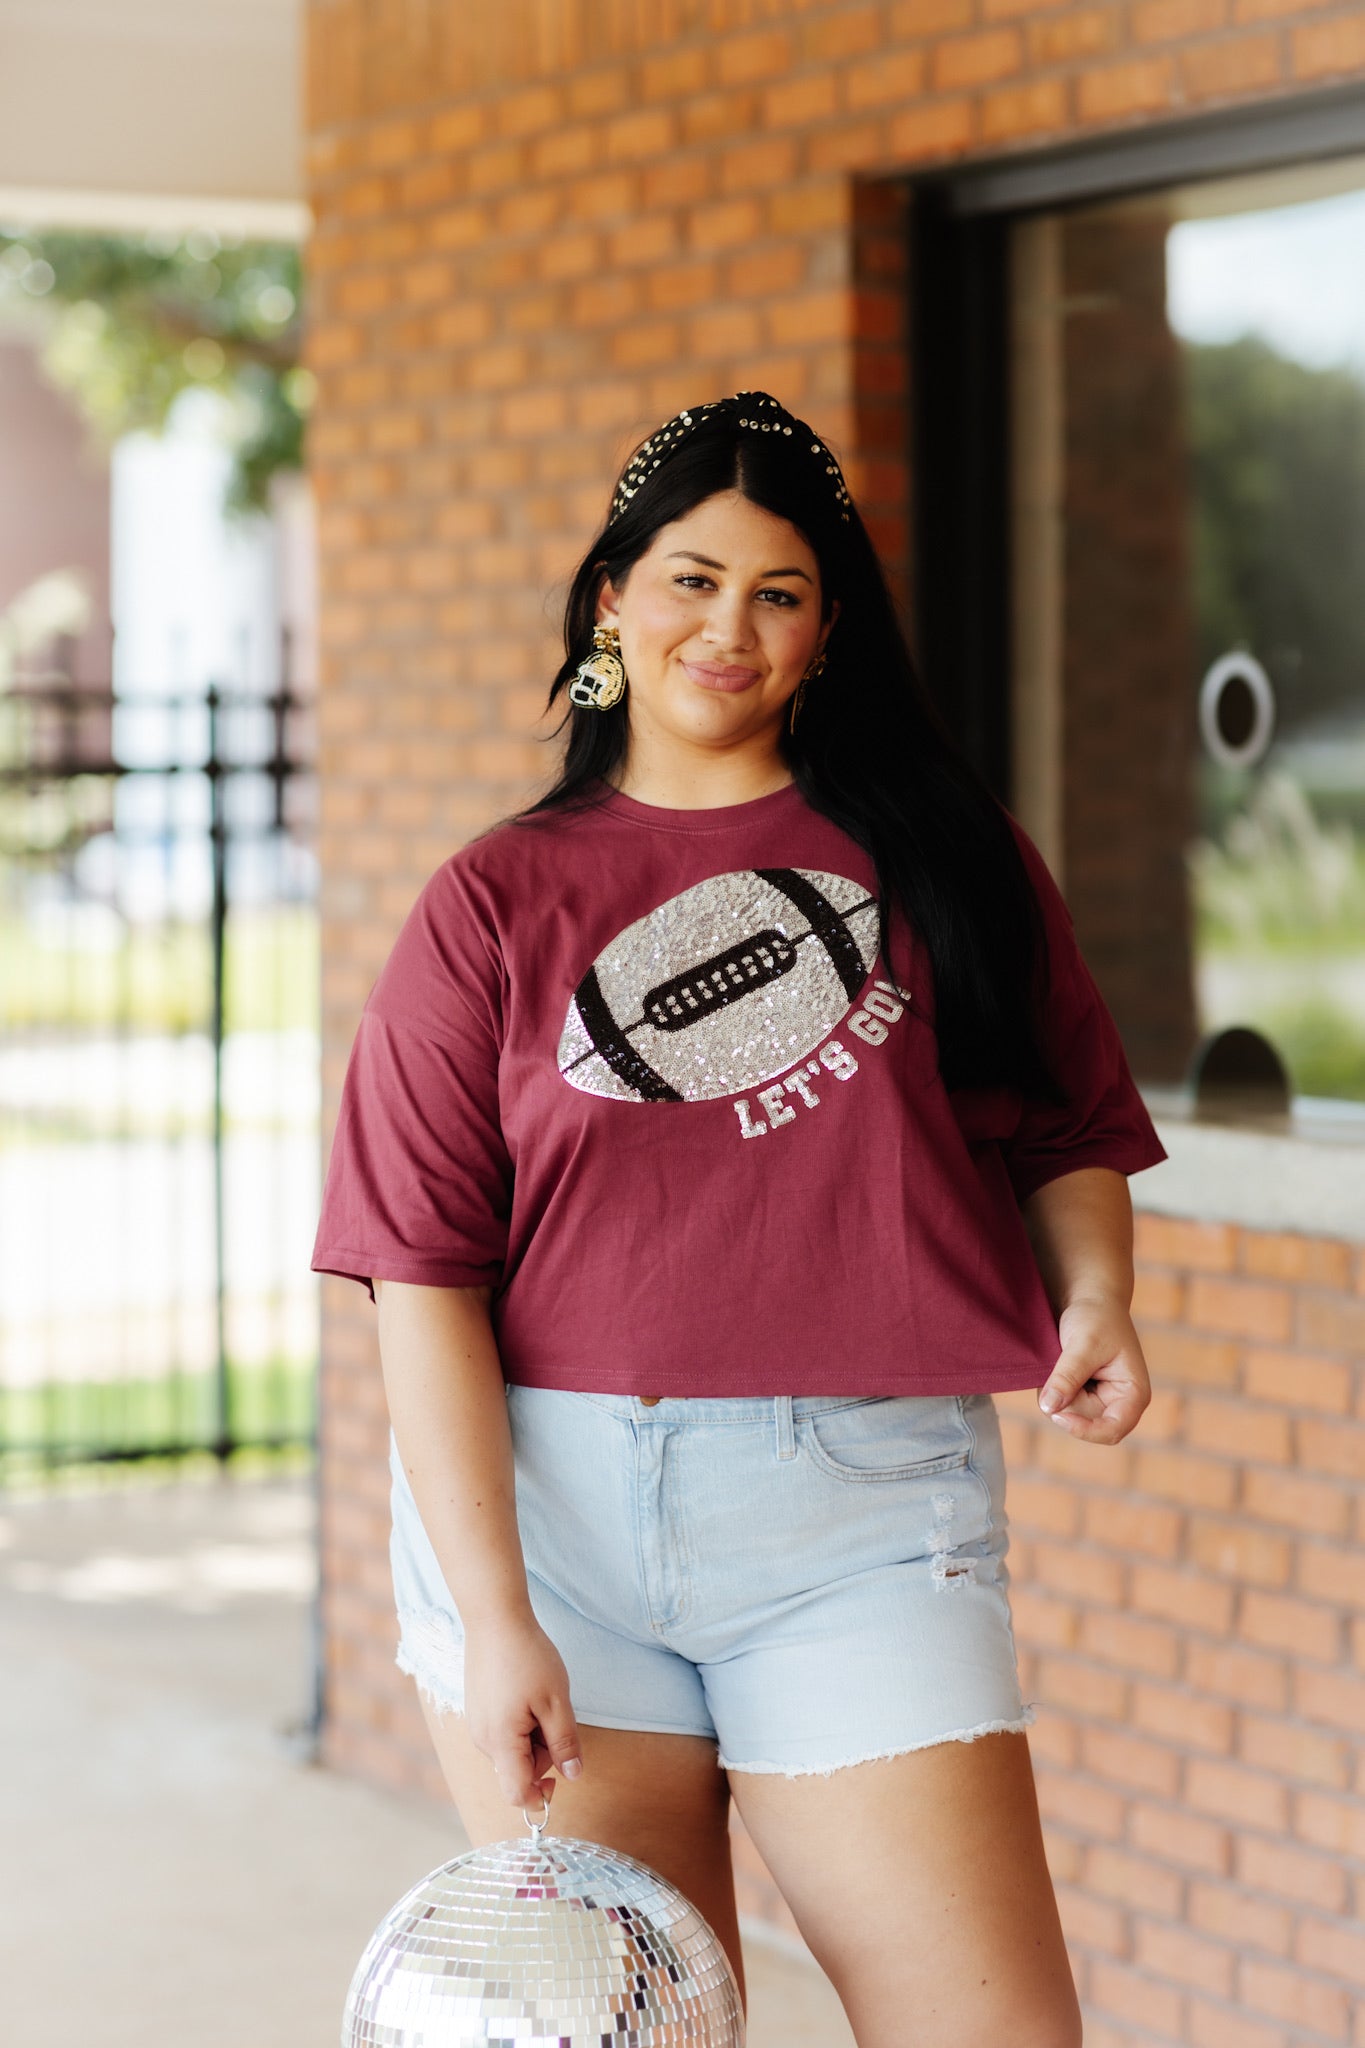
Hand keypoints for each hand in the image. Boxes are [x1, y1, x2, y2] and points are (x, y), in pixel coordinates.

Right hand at [462, 1612, 584, 1806]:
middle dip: (543, 1756)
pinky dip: (521, 1724)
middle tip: (556, 1716)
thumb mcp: (556, 1701)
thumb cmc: (527, 1657)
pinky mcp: (478, 1710)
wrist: (494, 1619)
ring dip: (533, 1738)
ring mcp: (477, 1724)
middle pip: (518, 1771)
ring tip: (541, 1699)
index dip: (541, 1797)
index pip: (517, 1794)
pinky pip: (503, 1733)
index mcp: (501, 1742)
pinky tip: (527, 1694)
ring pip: (512, 1751)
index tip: (561, 1777)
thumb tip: (573, 1775)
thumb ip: (564, 1743)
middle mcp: (482, 1740)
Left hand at [1038, 1296, 1150, 1445]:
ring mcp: (1101, 1400)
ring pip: (1069, 1414)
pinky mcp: (1084, 1395)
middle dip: (1066, 1401)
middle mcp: (1120, 1403)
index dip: (1084, 1429)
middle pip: (1085, 1423)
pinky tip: (1058, 1365)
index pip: (1112, 1430)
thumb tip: (1048, 1408)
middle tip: (1060, 1365)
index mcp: (1134, 1394)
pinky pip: (1061, 1404)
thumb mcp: (1083, 1344)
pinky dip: (1053, 1388)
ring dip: (1057, 1392)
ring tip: (1062, 1360)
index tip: (1057, 1413)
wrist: (1090, 1298)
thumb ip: (1067, 1377)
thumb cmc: (1096, 1316)